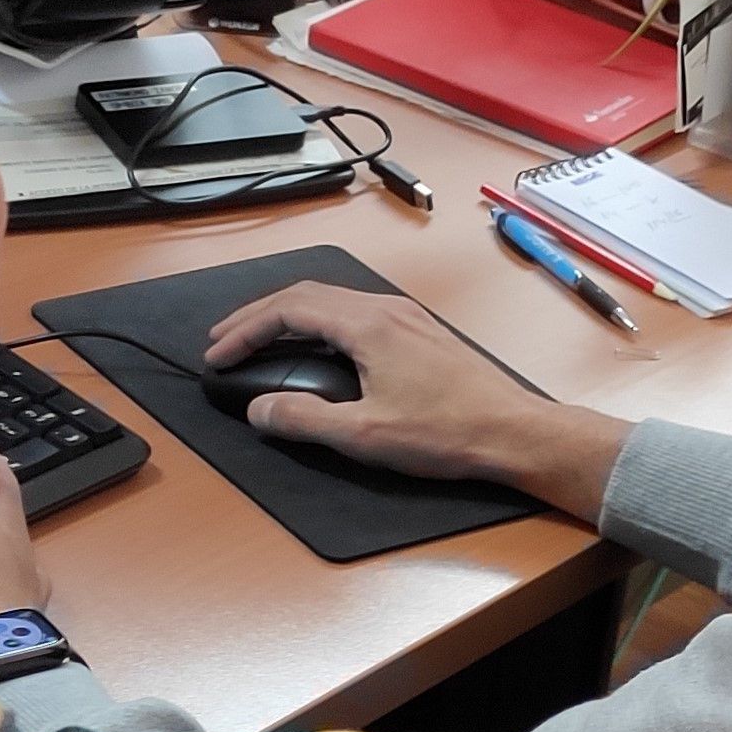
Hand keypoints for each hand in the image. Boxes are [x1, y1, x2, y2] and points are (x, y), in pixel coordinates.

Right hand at [206, 283, 631, 521]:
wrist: (514, 433)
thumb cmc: (446, 433)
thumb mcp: (363, 436)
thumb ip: (303, 420)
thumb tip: (258, 410)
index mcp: (367, 324)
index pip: (288, 308)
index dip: (244, 330)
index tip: (217, 355)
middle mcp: (386, 308)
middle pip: (306, 295)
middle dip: (258, 317)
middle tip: (224, 342)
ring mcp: (407, 317)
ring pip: (332, 300)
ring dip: (289, 317)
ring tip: (260, 341)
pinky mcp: (421, 333)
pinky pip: (355, 312)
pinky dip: (319, 323)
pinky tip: (316, 348)